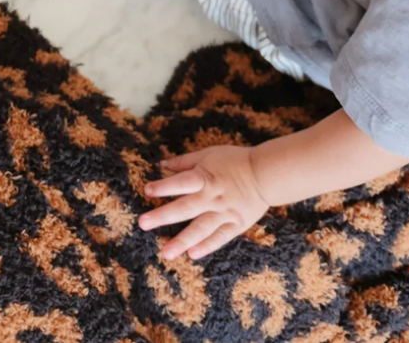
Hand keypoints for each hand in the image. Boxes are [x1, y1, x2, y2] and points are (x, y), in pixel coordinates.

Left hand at [138, 146, 269, 260]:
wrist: (265, 174)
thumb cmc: (234, 161)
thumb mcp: (209, 154)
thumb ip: (185, 161)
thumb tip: (162, 165)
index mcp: (205, 177)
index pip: (181, 182)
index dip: (164, 186)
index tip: (147, 190)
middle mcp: (212, 197)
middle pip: (185, 207)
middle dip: (163, 216)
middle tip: (143, 224)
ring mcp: (224, 213)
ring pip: (200, 228)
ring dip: (182, 240)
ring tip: (165, 252)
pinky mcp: (235, 224)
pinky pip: (220, 237)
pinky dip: (207, 246)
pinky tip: (193, 254)